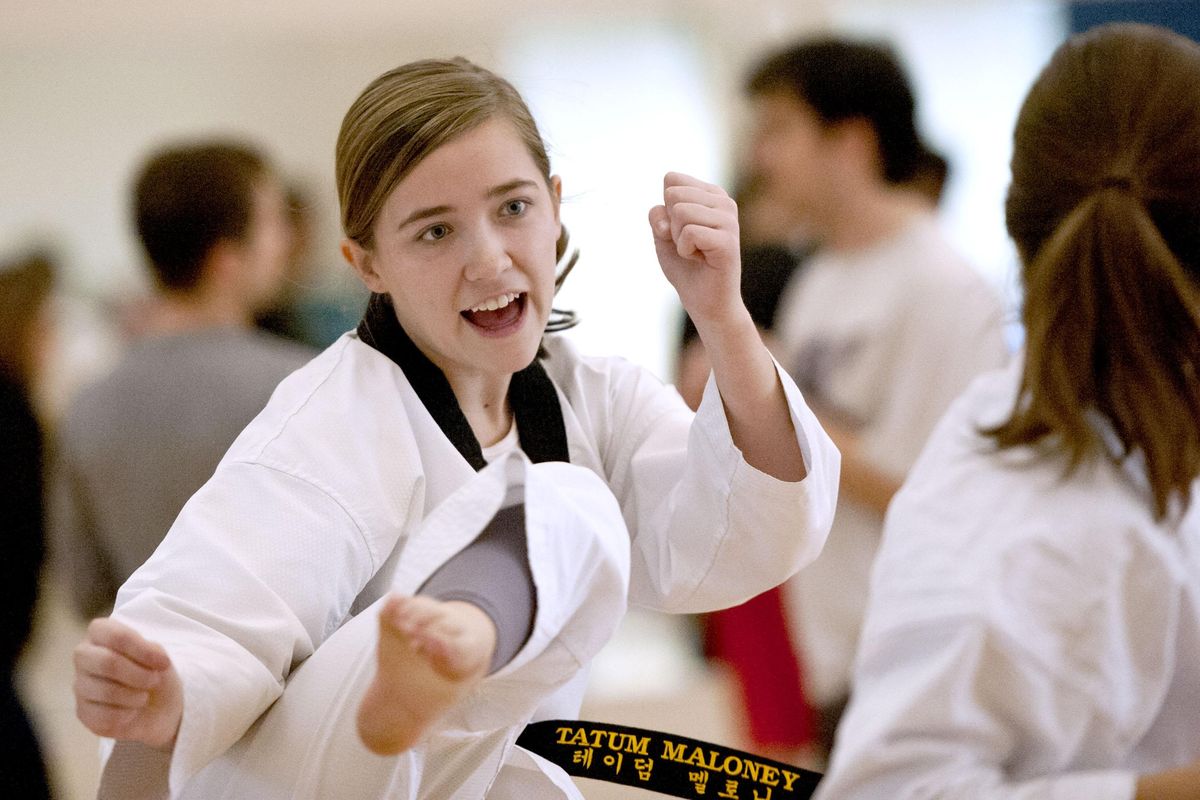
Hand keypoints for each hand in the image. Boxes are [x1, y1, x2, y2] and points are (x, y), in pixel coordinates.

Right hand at [73, 617, 182, 750]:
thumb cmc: (155, 673)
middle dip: (138, 674)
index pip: (115, 635)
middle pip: (107, 662)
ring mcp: (80, 684)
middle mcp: (84, 656)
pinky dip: (127, 715)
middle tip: (154, 681)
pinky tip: (132, 711)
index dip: (143, 650)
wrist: (158, 707)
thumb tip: (150, 655)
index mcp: (101, 633)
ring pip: (106, 691)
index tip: (164, 663)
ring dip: (136, 696)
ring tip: (144, 696)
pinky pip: (104, 716)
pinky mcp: (82, 712)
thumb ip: (152, 651)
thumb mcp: (160, 657)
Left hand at [648, 172, 742, 327]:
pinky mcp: (728, 240)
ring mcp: (729, 220)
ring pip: (680, 211)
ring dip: (678, 239)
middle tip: (688, 244)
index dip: (665, 209)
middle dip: (671, 225)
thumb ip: (658, 213)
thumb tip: (668, 209)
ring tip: (696, 252)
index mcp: (711, 194)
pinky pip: (688, 233)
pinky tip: (701, 260)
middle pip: (673, 195)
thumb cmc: (685, 266)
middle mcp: (724, 201)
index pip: (671, 180)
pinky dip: (685, 251)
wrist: (705, 302)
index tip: (680, 230)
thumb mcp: (662, 234)